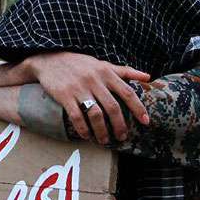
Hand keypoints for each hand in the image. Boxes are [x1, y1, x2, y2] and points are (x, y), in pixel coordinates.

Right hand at [20, 52, 150, 143]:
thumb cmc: (80, 64)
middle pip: (113, 107)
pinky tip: (87, 136)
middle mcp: (95, 80)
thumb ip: (125, 71)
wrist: (51, 59)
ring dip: (102, 131)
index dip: (138, 108)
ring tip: (105, 140)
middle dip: (120, 125)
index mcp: (107, 73)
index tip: (146, 122)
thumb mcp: (104, 64)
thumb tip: (148, 77)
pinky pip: (76, 116)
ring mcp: (80, 88)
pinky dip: (83, 129)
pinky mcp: (65, 95)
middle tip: (123, 137)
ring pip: (96, 114)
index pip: (128, 92)